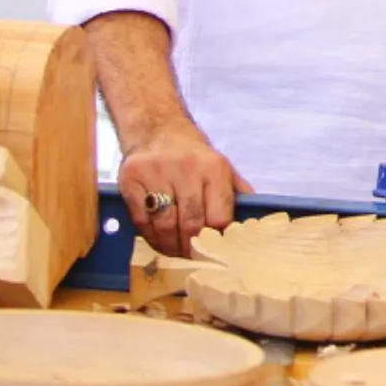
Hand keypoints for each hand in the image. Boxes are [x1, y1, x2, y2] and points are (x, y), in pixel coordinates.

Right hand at [118, 121, 249, 255]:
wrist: (158, 128)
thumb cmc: (194, 155)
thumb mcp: (222, 167)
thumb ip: (237, 193)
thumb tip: (254, 224)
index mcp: (215, 168)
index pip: (219, 217)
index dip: (217, 240)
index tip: (215, 252)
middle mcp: (187, 169)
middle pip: (191, 224)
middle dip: (192, 249)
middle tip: (192, 257)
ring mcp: (157, 173)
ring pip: (165, 226)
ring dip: (169, 246)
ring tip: (174, 251)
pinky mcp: (132, 179)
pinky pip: (141, 220)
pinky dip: (149, 236)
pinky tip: (157, 238)